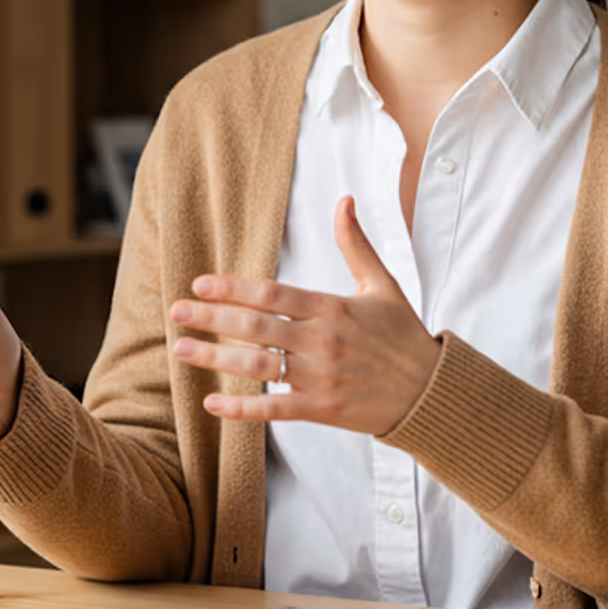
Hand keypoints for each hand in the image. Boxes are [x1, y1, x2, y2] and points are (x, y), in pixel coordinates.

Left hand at [169, 195, 440, 433]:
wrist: (431, 392)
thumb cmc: (404, 336)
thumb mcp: (382, 284)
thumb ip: (355, 244)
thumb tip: (344, 200)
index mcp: (331, 308)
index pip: (271, 293)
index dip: (232, 288)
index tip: (199, 285)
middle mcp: (321, 340)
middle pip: (255, 326)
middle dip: (211, 318)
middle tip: (175, 312)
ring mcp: (320, 376)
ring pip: (257, 365)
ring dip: (214, 358)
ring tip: (180, 349)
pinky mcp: (322, 408)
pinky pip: (274, 409)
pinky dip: (241, 408)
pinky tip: (211, 403)